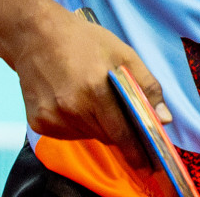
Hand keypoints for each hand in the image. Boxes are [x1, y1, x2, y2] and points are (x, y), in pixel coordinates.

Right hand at [10, 3, 169, 165]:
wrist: (36, 35)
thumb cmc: (83, 41)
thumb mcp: (123, 53)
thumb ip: (147, 86)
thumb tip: (164, 119)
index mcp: (96, 90)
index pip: (122, 133)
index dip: (136, 150)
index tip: (147, 164)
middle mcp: (72, 108)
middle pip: (106, 136)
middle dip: (118, 131)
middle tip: (121, 116)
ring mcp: (53, 117)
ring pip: (88, 135)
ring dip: (96, 125)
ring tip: (91, 97)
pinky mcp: (39, 122)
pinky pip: (68, 133)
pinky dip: (76, 124)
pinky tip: (73, 100)